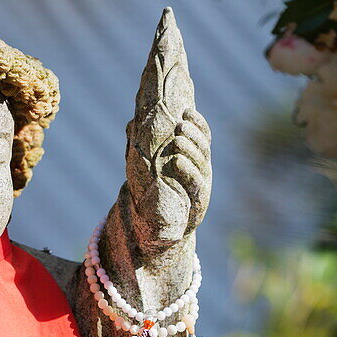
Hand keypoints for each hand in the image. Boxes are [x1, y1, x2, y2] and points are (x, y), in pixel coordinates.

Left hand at [125, 107, 211, 242]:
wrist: (155, 225)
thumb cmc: (153, 191)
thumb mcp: (147, 166)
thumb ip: (143, 146)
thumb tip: (133, 123)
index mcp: (194, 158)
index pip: (202, 136)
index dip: (197, 123)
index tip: (187, 111)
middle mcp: (201, 170)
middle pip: (203, 147)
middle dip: (194, 134)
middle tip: (181, 124)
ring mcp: (201, 186)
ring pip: (201, 164)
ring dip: (191, 149)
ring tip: (178, 138)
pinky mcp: (197, 202)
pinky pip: (195, 184)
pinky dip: (187, 171)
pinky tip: (177, 160)